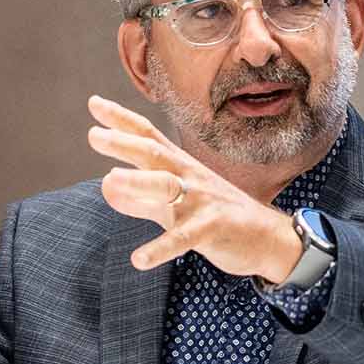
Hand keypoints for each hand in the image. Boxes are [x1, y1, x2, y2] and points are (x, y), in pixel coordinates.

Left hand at [85, 96, 303, 281]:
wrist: (269, 238)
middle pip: (154, 154)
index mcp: (180, 167)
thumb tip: (105, 184)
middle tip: (94, 135)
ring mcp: (200, 202)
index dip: (122, 120)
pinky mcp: (210, 229)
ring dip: (138, 183)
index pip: (148, 136)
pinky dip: (160, 249)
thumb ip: (140, 198)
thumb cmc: (217, 216)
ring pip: (167, 188)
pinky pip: (182, 239)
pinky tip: (138, 259)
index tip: (94, 104)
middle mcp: (188, 177)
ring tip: (109, 180)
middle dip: (124, 144)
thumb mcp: (174, 205)